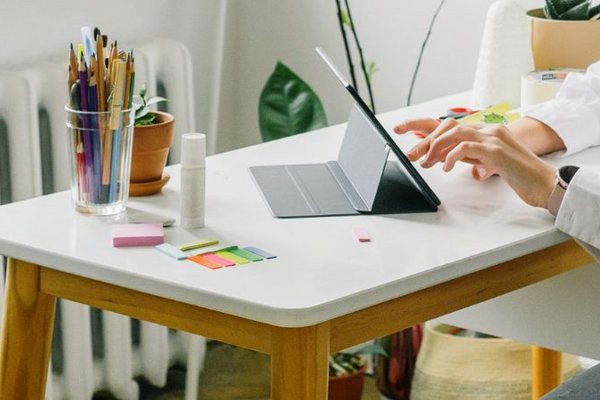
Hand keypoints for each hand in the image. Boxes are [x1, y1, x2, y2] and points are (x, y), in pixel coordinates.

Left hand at [395, 119, 556, 207]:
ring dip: (435, 148)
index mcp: (487, 131)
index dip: (426, 128)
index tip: (405, 134)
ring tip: (425, 162)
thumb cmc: (518, 175)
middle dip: (426, 140)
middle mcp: (490, 129)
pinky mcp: (496, 150)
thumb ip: (469, 155)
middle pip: (449, 127)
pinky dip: (450, 156)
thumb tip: (445, 156)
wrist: (545, 184)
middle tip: (412, 156)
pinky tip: (444, 168)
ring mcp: (494, 137)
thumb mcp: (487, 162)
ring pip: (455, 133)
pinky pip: (465, 147)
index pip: (451, 125)